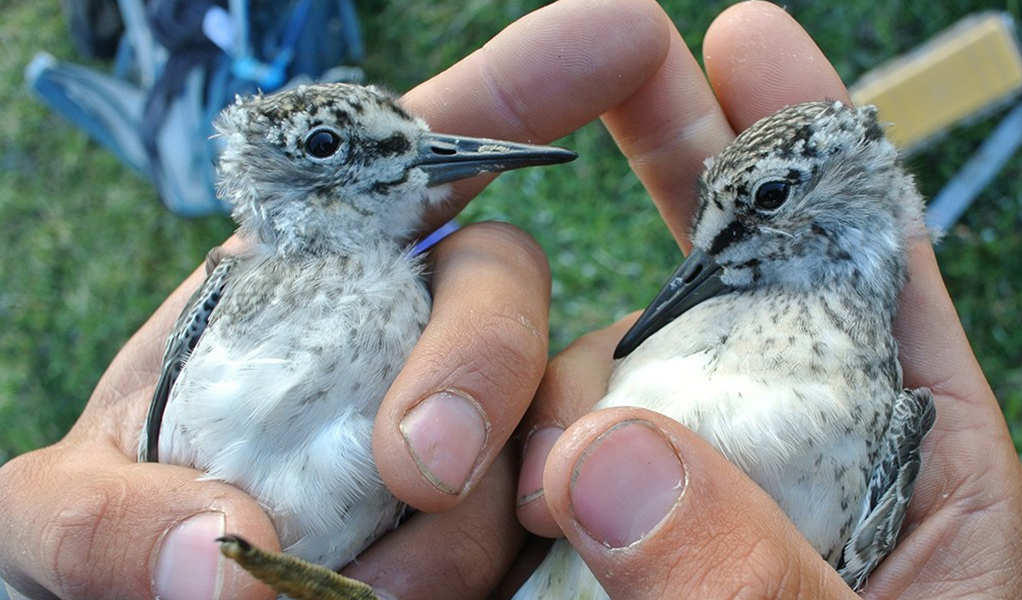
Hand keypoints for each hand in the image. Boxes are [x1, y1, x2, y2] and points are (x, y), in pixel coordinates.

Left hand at [0, 1, 674, 597]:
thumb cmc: (107, 532)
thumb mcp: (57, 510)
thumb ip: (101, 516)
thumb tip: (217, 552)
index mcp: (314, 275)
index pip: (422, 159)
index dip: (522, 89)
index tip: (610, 31)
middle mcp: (411, 338)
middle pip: (506, 281)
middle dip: (479, 355)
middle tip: (417, 468)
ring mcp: (473, 438)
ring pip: (544, 420)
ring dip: (480, 504)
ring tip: (374, 591)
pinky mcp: (498, 531)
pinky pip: (548, 523)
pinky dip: (506, 560)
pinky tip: (417, 598)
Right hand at [513, 2, 1021, 597]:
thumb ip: (747, 572)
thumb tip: (603, 455)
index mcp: (911, 465)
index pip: (874, 270)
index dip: (815, 149)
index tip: (746, 35)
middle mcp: (789, 457)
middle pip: (736, 281)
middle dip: (686, 164)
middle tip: (614, 45)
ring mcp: (682, 501)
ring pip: (608, 376)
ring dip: (551, 387)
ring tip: (508, 487)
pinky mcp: (595, 545)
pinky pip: (540, 461)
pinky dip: (503, 455)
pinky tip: (468, 486)